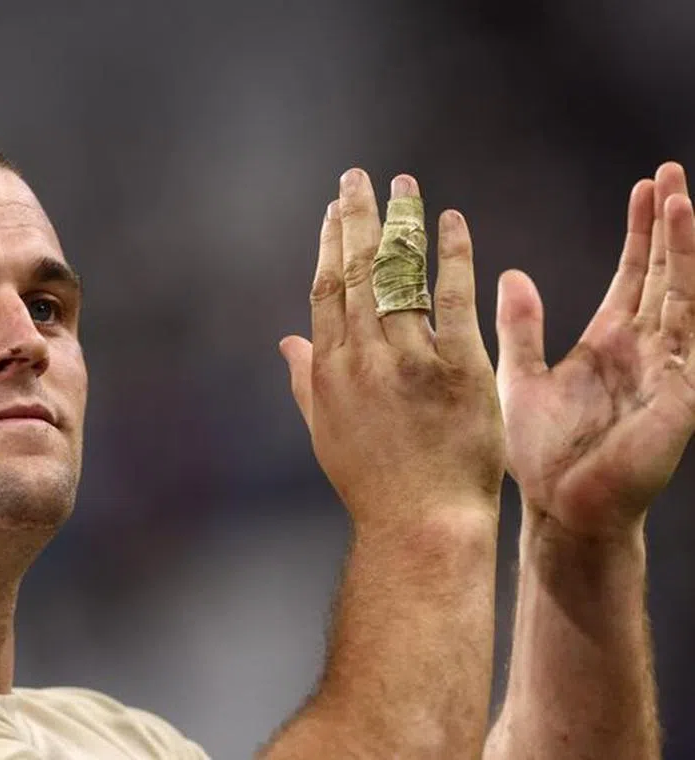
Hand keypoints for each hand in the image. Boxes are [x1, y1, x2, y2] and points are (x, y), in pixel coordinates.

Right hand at [281, 169, 503, 528]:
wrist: (421, 524)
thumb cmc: (372, 483)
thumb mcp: (325, 431)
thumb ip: (304, 380)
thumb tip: (285, 340)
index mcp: (329, 369)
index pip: (325, 289)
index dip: (330, 242)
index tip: (335, 208)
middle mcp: (363, 357)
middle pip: (356, 270)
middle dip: (357, 217)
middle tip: (360, 176)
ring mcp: (410, 361)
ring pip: (400, 276)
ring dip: (400, 224)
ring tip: (405, 184)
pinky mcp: (459, 369)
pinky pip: (454, 300)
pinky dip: (453, 257)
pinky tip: (451, 222)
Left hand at [496, 162, 694, 538]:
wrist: (561, 509)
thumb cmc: (543, 454)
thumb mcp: (523, 376)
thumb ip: (523, 325)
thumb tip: (512, 273)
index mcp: (609, 343)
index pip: (634, 275)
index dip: (642, 233)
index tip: (644, 188)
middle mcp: (644, 350)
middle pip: (665, 274)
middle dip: (670, 225)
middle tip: (670, 172)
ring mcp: (666, 371)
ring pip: (682, 297)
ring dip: (684, 251)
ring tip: (680, 200)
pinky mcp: (677, 397)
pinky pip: (694, 341)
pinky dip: (694, 302)